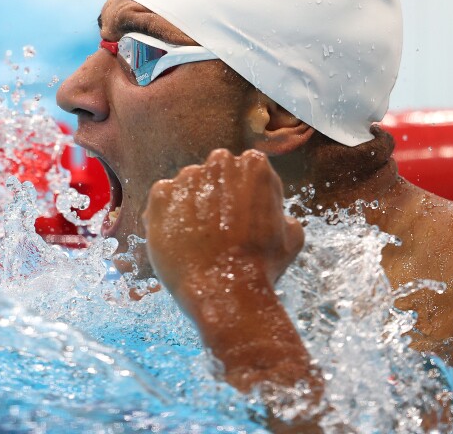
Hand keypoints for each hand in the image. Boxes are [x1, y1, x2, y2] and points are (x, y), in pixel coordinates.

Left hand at [144, 149, 302, 305]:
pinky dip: (168, 215)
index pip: (245, 171)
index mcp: (254, 165)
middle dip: (215, 196)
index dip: (243, 197)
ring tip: (197, 239)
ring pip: (188, 186)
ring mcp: (188, 177)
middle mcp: (219, 163)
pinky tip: (179, 238)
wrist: (225, 288)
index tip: (241, 218)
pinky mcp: (162, 194)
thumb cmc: (262, 265)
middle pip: (215, 175)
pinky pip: (163, 198)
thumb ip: (281, 213)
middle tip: (218, 229)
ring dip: (190, 205)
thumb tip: (279, 215)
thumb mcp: (291, 236)